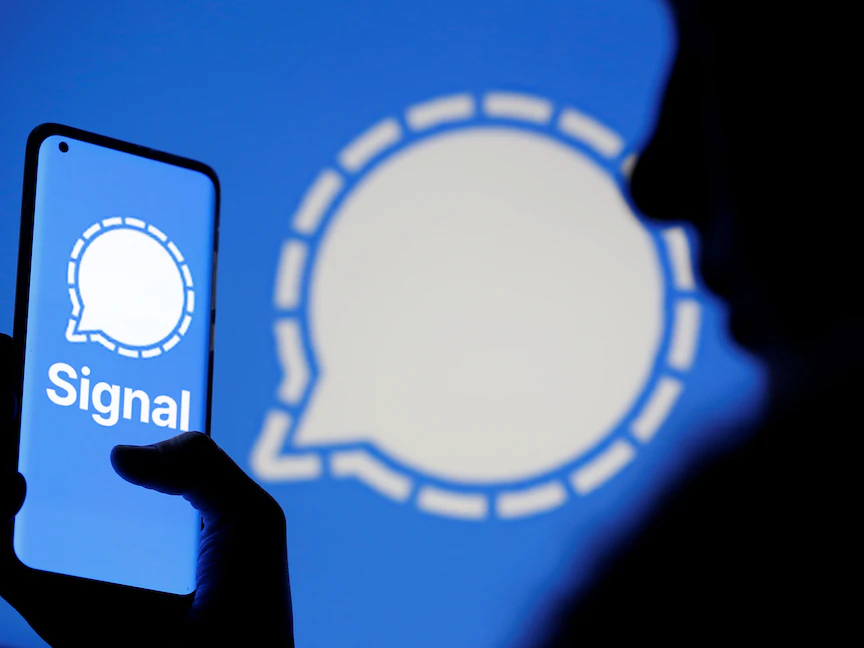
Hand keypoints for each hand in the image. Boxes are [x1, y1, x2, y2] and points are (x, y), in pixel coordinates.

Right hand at [1, 333, 293, 646]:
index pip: (109, 415)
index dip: (83, 376)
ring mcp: (69, 542)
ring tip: (7, 404)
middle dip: (22, 395)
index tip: (65, 334)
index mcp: (157, 483)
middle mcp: (106, 504)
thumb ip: (201, 466)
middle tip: (12, 348)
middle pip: (50, 438)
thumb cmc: (250, 603)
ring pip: (11, 483)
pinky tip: (11, 487)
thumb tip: (118, 452)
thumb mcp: (248, 518)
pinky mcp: (40, 589)